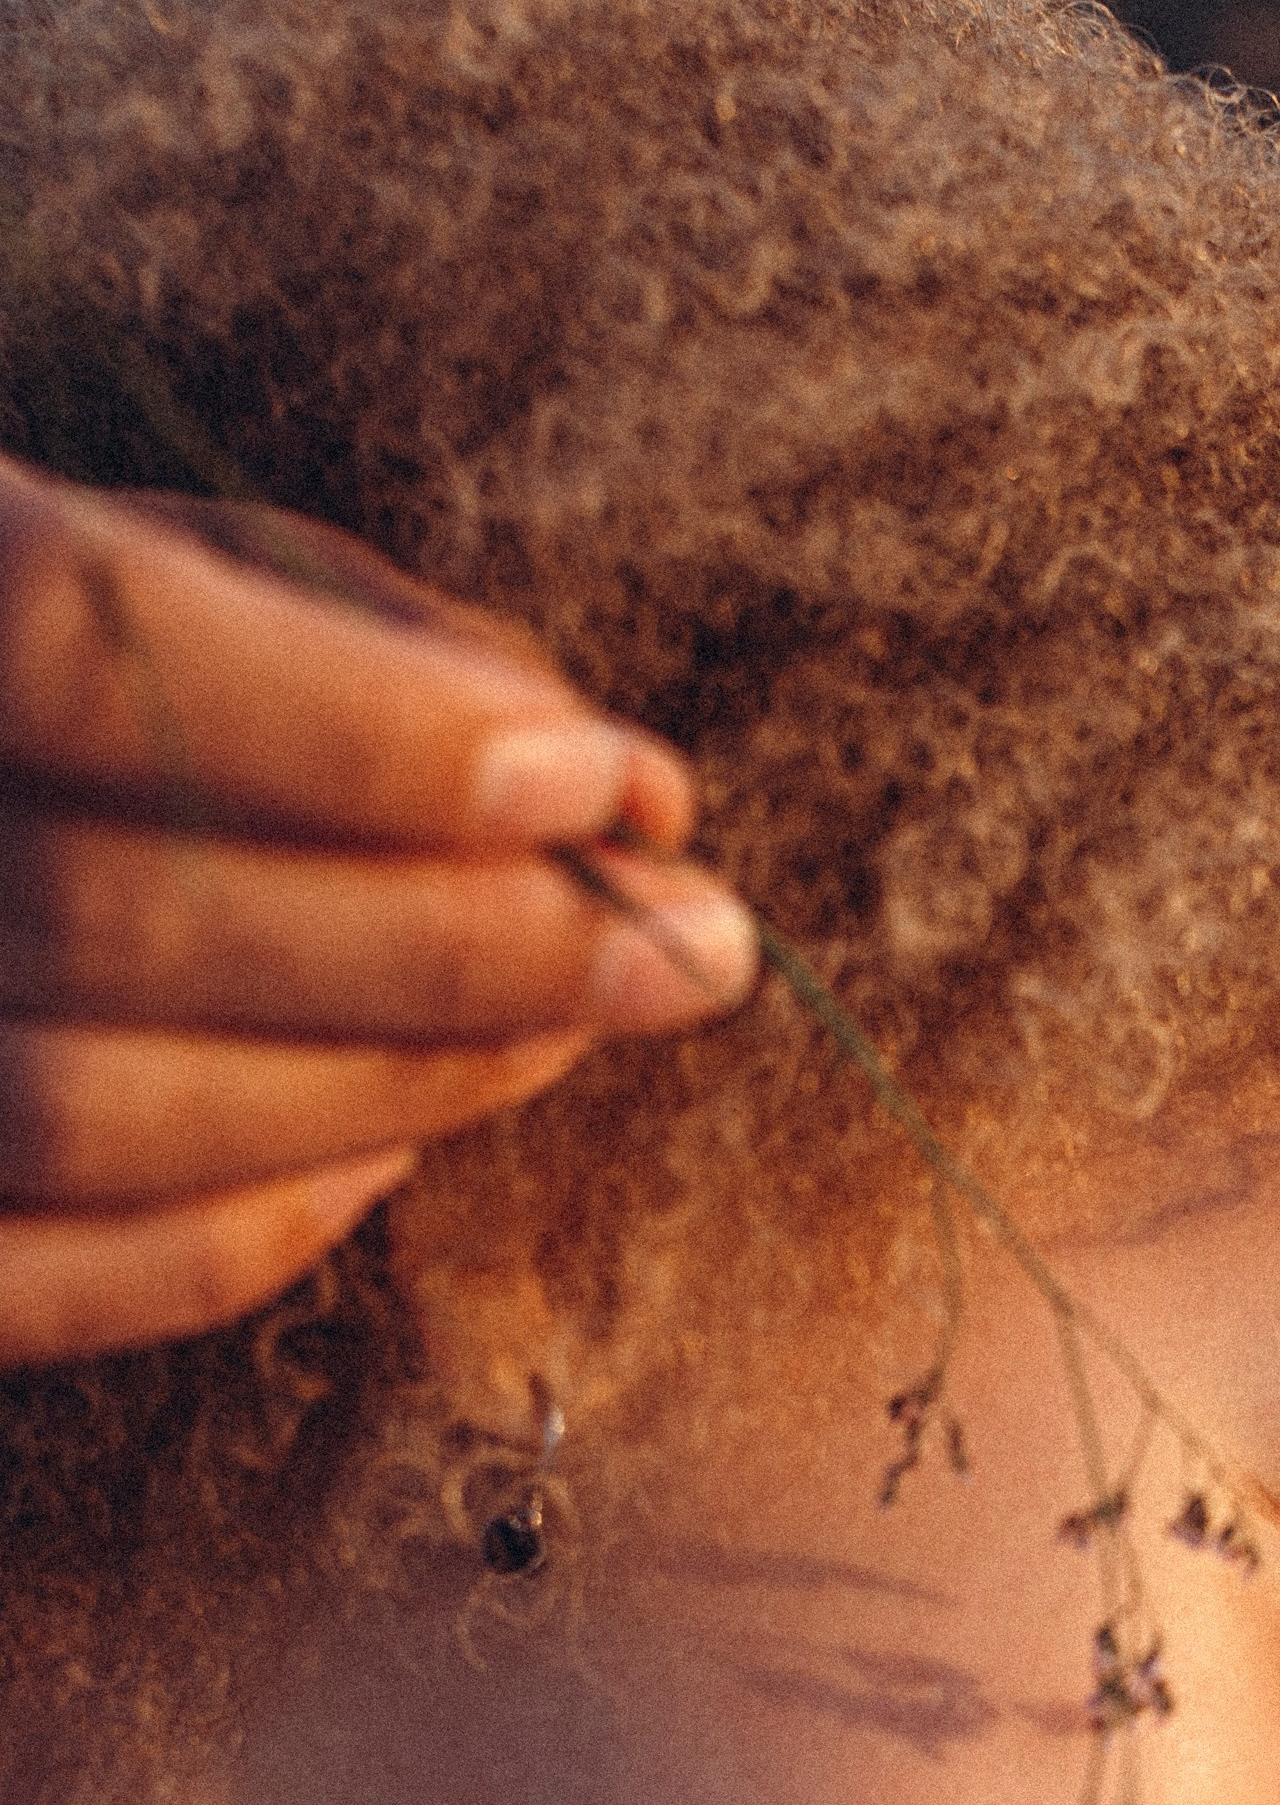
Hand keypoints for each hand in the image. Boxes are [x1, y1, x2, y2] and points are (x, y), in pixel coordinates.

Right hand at [0, 457, 761, 1365]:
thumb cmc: (2, 627)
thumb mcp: (108, 521)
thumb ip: (328, 623)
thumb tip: (614, 790)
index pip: (88, 643)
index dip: (370, 734)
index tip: (608, 784)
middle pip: (124, 911)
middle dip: (456, 944)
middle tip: (686, 942)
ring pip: (89, 1115)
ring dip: (389, 1083)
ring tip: (562, 1030)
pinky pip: (24, 1283)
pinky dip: (235, 1236)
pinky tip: (381, 1154)